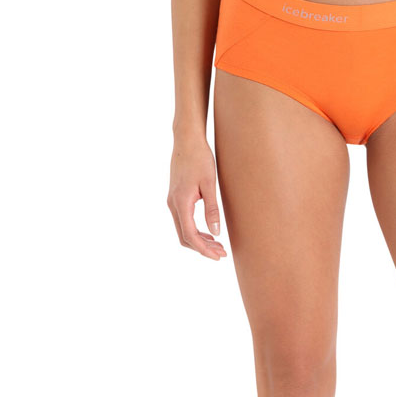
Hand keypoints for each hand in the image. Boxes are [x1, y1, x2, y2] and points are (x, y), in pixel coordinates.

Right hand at [167, 137, 226, 259]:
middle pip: (185, 237)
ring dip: (199, 241)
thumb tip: (216, 233)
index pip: (190, 235)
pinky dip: (195, 231)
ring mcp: (172, 202)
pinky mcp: (175, 198)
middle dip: (203, 248)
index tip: (218, 256)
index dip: (204, 249)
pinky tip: (210, 233)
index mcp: (181, 202)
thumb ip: (212, 209)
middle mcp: (173, 204)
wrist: (187, 140)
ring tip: (218, 246)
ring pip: (183, 230)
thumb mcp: (210, 184)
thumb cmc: (200, 158)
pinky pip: (183, 222)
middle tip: (222, 253)